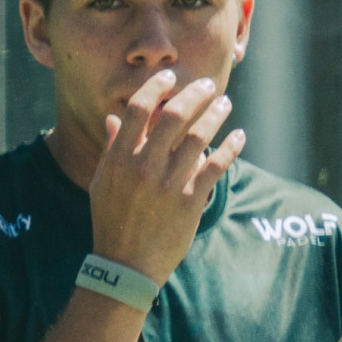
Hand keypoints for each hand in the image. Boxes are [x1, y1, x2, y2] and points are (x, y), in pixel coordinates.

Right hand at [88, 70, 243, 284]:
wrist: (126, 265)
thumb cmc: (111, 221)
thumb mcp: (102, 183)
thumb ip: (110, 148)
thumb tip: (113, 118)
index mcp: (119, 158)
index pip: (138, 108)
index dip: (156, 87)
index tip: (170, 77)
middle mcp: (144, 166)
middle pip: (174, 115)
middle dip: (194, 93)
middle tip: (207, 84)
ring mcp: (168, 184)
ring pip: (200, 136)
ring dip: (216, 115)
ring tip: (225, 104)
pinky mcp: (190, 201)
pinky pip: (217, 166)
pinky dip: (231, 147)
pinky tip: (239, 136)